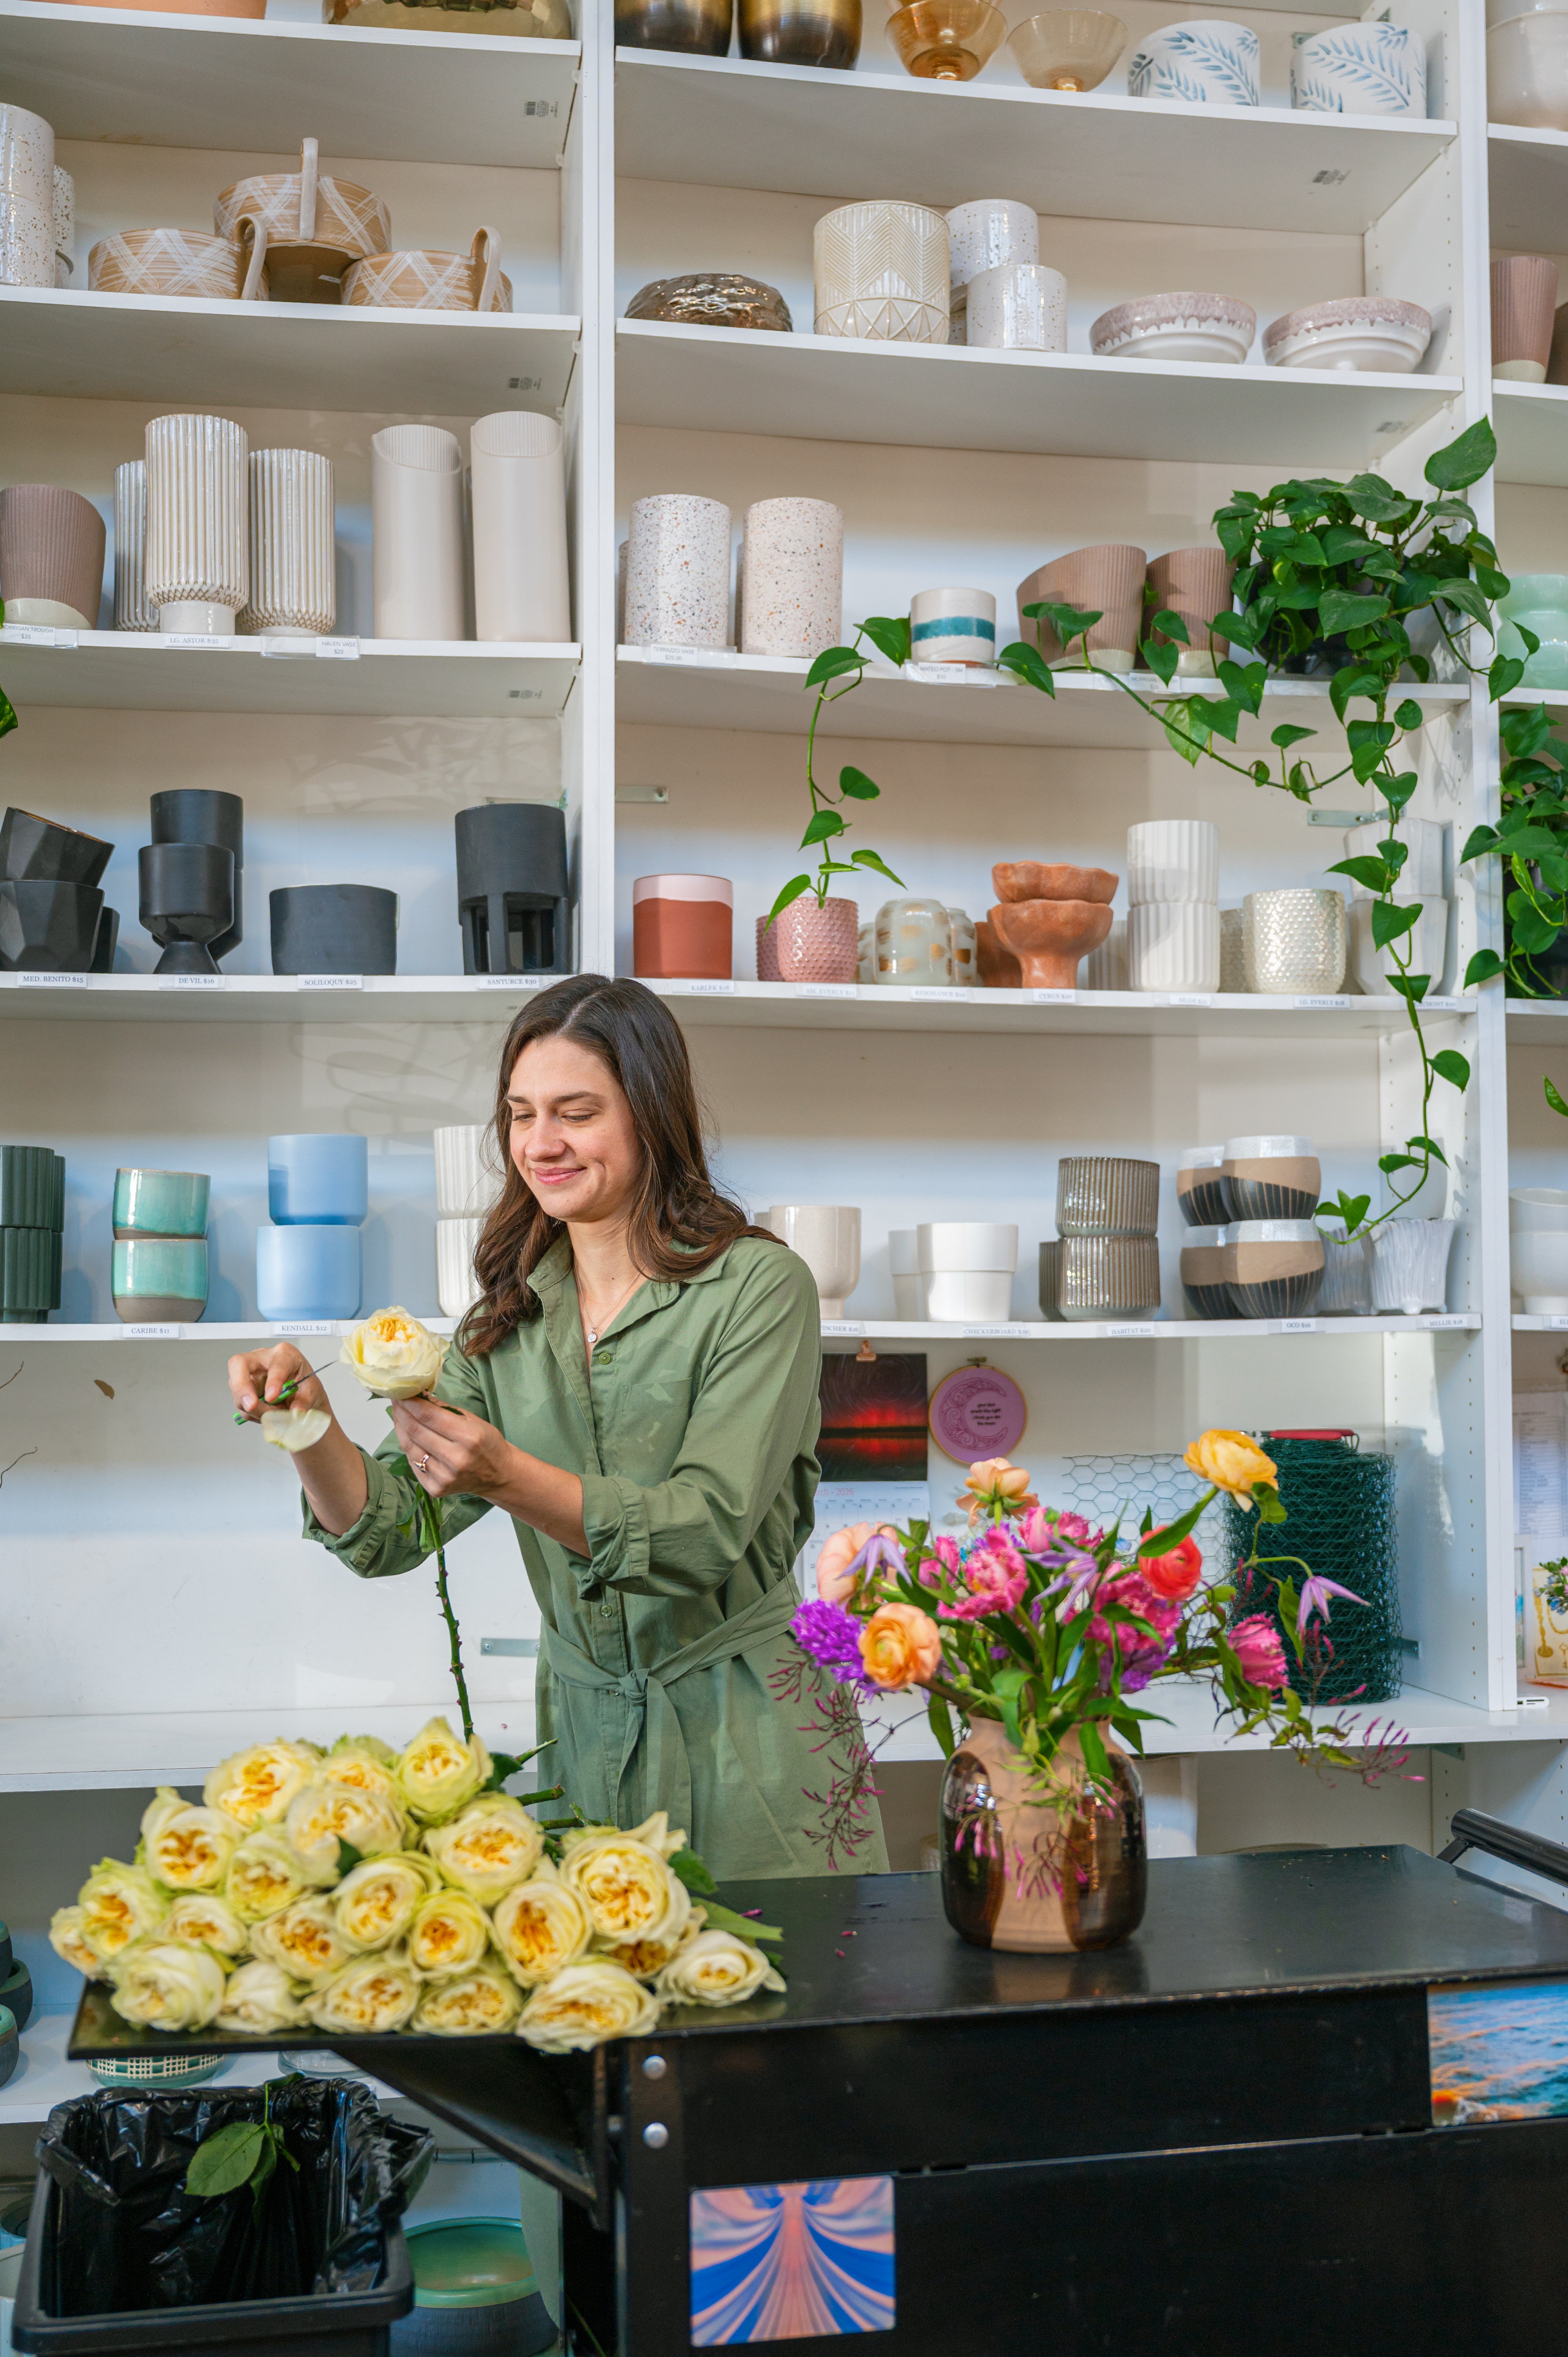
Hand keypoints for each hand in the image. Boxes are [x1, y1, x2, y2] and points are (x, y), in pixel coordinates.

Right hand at [227, 1343, 329, 1426]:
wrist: (299, 1393)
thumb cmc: (304, 1385)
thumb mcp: (311, 1393)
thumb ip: (303, 1402)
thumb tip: (295, 1411)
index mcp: (286, 1354)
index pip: (276, 1364)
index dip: (273, 1381)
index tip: (272, 1397)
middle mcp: (262, 1358)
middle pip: (239, 1363)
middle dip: (242, 1387)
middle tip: (250, 1406)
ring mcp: (248, 1371)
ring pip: (237, 1389)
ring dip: (253, 1407)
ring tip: (273, 1412)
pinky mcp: (241, 1385)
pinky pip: (239, 1402)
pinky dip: (251, 1412)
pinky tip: (266, 1411)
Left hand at [391, 1396, 516, 1501]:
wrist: (499, 1475)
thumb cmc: (487, 1443)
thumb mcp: (472, 1420)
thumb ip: (444, 1409)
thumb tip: (419, 1395)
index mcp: (468, 1437)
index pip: (428, 1416)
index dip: (410, 1402)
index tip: (401, 1392)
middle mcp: (455, 1459)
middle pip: (416, 1430)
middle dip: (402, 1412)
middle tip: (396, 1400)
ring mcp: (444, 1476)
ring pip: (409, 1447)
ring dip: (400, 1428)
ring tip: (398, 1415)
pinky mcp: (435, 1488)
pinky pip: (413, 1464)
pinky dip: (407, 1447)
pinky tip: (406, 1435)